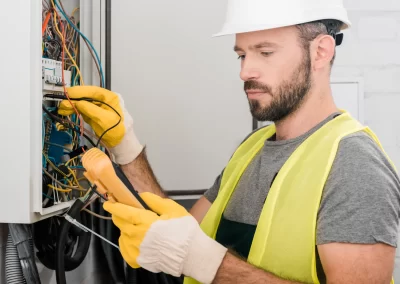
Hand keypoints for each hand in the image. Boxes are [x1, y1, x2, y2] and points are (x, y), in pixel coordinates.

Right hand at [58, 86, 142, 163]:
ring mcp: (99, 108)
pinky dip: (74, 111)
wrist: (121, 145)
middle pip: (86, 97)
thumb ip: (91, 110)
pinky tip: (67, 111)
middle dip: (73, 99)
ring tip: (62, 109)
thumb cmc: (119, 132)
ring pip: (83, 103)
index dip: (79, 91)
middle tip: (62, 103)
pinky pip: (83, 110)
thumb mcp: (105, 120)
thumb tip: (78, 103)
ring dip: (72, 105)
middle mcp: (105, 100)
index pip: (93, 91)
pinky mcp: (94, 115)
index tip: (67, 93)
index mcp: (111, 98)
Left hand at [103, 192, 227, 283]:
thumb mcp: (173, 209)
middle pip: (122, 224)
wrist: (193, 254)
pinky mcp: (141, 261)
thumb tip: (142, 195)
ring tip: (132, 225)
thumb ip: (155, 201)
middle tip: (120, 212)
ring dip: (125, 229)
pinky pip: (127, 252)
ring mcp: (139, 251)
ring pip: (124, 237)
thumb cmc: (185, 231)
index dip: (116, 207)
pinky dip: (126, 245)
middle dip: (119, 216)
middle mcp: (140, 237)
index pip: (126, 213)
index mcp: (147, 223)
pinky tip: (131, 240)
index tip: (108, 204)